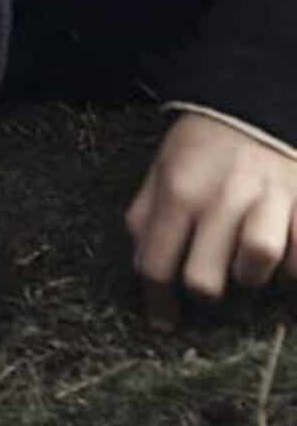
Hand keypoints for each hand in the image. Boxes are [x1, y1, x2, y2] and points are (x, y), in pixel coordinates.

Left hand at [125, 112, 296, 327]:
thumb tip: (144, 272)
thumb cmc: (201, 146)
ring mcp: (268, 200)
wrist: (253, 103)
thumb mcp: (159, 171)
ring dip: (252, 277)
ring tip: (246, 266)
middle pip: (205, 280)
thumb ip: (146, 218)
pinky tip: (286, 260)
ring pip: (257, 263)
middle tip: (209, 284)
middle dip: (205, 294)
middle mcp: (220, 198)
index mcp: (177, 192)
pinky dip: (295, 267)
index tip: (164, 322)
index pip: (155, 266)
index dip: (158, 303)